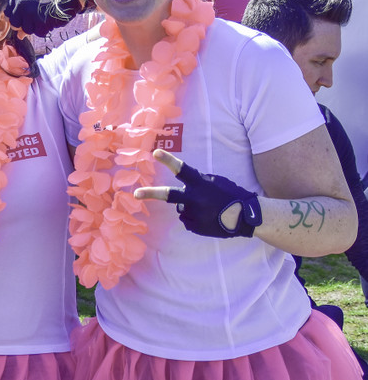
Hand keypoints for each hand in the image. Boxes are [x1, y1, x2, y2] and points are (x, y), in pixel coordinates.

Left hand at [5, 0, 86, 36]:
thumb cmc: (47, 2)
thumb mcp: (30, 7)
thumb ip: (22, 20)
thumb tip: (19, 36)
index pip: (7, 15)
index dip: (16, 19)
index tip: (25, 16)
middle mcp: (20, 4)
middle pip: (14, 25)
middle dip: (24, 26)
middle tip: (35, 18)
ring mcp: (29, 12)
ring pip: (26, 31)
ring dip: (35, 28)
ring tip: (43, 17)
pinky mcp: (39, 20)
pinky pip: (38, 33)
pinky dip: (44, 29)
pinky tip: (49, 20)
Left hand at [134, 149, 261, 237]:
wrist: (244, 217)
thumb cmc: (231, 195)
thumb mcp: (215, 181)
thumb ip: (198, 182)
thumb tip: (184, 187)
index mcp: (200, 184)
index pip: (181, 169)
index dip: (168, 160)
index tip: (155, 152)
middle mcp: (194, 198)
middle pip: (168, 195)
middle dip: (150, 194)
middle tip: (136, 194)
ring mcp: (193, 214)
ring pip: (181, 208)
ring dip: (189, 207)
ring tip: (207, 209)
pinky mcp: (195, 226)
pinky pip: (188, 220)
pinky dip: (195, 218)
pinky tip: (208, 217)